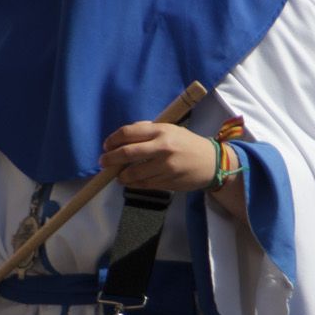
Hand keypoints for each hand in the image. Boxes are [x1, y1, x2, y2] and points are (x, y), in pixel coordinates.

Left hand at [100, 122, 220, 191]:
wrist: (211, 162)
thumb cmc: (186, 143)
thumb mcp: (170, 129)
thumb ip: (147, 130)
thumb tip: (122, 137)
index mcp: (161, 131)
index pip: (128, 133)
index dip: (113, 140)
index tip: (106, 146)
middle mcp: (162, 148)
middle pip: (127, 153)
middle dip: (110, 159)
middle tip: (103, 162)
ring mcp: (165, 167)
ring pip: (133, 173)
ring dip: (120, 175)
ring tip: (118, 175)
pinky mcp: (167, 182)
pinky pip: (143, 184)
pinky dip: (132, 183)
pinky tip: (129, 181)